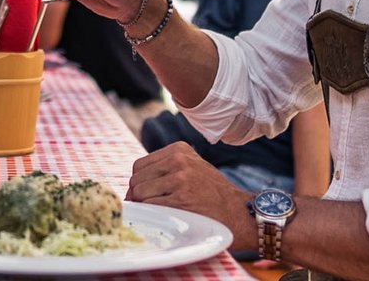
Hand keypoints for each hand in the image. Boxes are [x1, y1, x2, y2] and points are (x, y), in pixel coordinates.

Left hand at [126, 143, 256, 253]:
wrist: (238, 212)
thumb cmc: (211, 194)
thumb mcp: (191, 169)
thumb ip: (164, 171)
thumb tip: (131, 190)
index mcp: (179, 150)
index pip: (139, 165)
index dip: (140, 183)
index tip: (149, 195)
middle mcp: (178, 160)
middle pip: (136, 179)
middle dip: (139, 196)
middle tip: (154, 207)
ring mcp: (180, 179)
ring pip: (139, 193)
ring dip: (146, 206)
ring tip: (164, 211)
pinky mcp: (180, 199)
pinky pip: (149, 206)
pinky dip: (152, 214)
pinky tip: (166, 217)